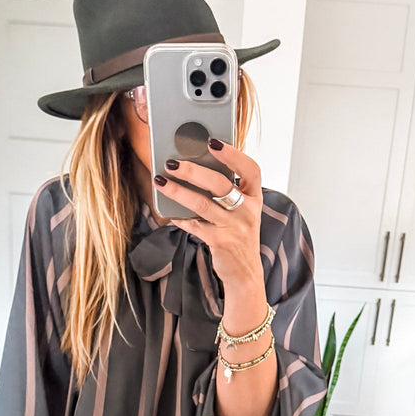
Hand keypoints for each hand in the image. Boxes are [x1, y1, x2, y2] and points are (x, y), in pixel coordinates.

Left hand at [156, 139, 262, 288]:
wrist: (245, 273)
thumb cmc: (238, 236)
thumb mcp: (242, 212)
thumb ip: (228, 193)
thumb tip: (196, 169)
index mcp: (254, 198)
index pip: (250, 169)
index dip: (233, 154)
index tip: (213, 142)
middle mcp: (247, 210)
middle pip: (220, 184)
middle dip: (193, 171)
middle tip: (172, 162)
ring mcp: (234, 227)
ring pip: (202, 203)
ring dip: (178, 191)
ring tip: (160, 181)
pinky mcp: (220, 241)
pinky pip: (194, 225)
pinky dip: (180, 217)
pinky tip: (169, 213)